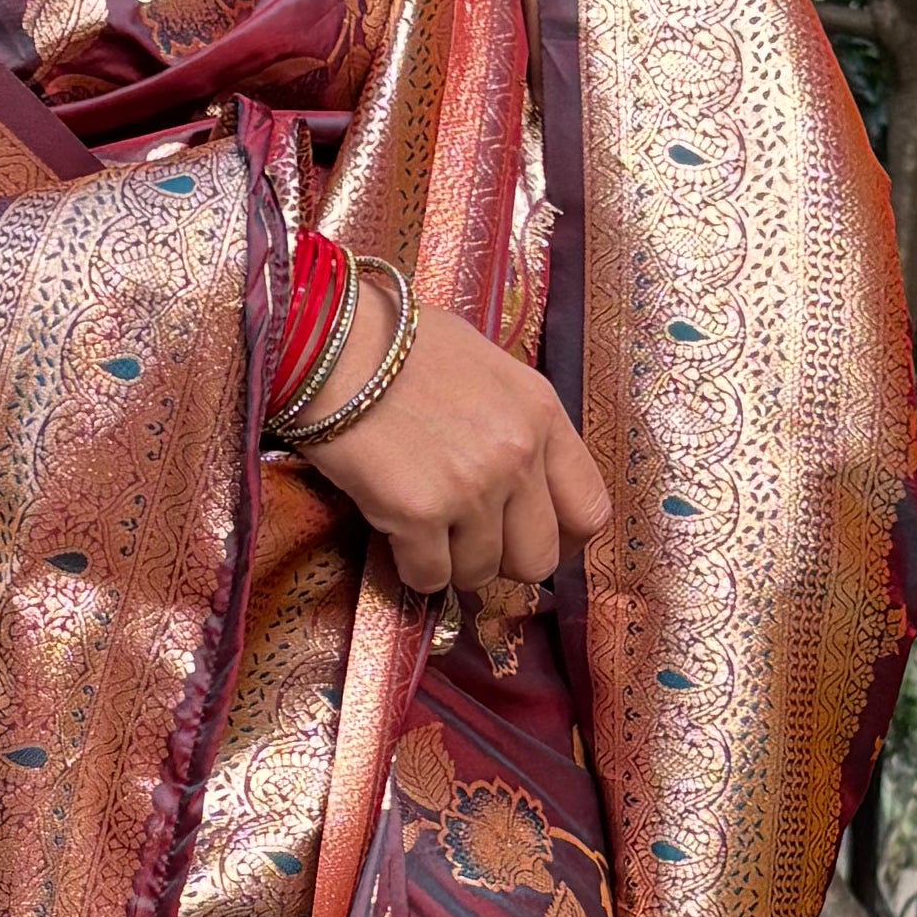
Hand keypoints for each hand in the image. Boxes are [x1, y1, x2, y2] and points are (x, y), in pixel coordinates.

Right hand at [297, 283, 612, 600]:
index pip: (588, 510)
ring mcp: (471, 488)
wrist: (328, 340)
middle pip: (539, 558)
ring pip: (481, 574)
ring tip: (422, 526)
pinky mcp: (418, 513)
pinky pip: (429, 577)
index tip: (530, 538)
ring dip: (451, 561)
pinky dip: (410, 566)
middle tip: (468, 540)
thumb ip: (517, 422)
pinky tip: (393, 533)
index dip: (561, 537)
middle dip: (504, 559)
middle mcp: (518, 455)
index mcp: (541, 414)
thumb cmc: (399, 343)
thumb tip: (525, 475)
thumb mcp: (487, 366)